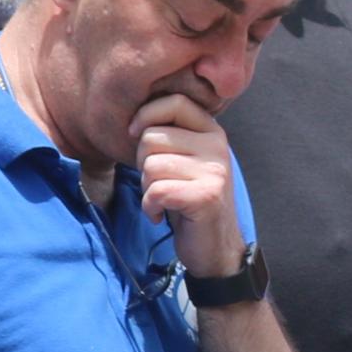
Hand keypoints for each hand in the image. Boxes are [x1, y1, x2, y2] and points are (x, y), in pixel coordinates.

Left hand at [133, 92, 247, 279]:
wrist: (216, 249)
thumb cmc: (190, 203)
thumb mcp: (185, 161)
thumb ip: (170, 137)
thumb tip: (134, 122)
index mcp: (212, 132)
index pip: (174, 102)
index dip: (146, 115)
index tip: (134, 135)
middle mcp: (217, 146)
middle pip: (152, 137)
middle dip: (142, 164)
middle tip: (157, 184)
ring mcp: (215, 171)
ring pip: (151, 165)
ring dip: (146, 189)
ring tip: (163, 200)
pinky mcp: (206, 196)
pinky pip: (156, 191)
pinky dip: (150, 207)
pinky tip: (161, 215)